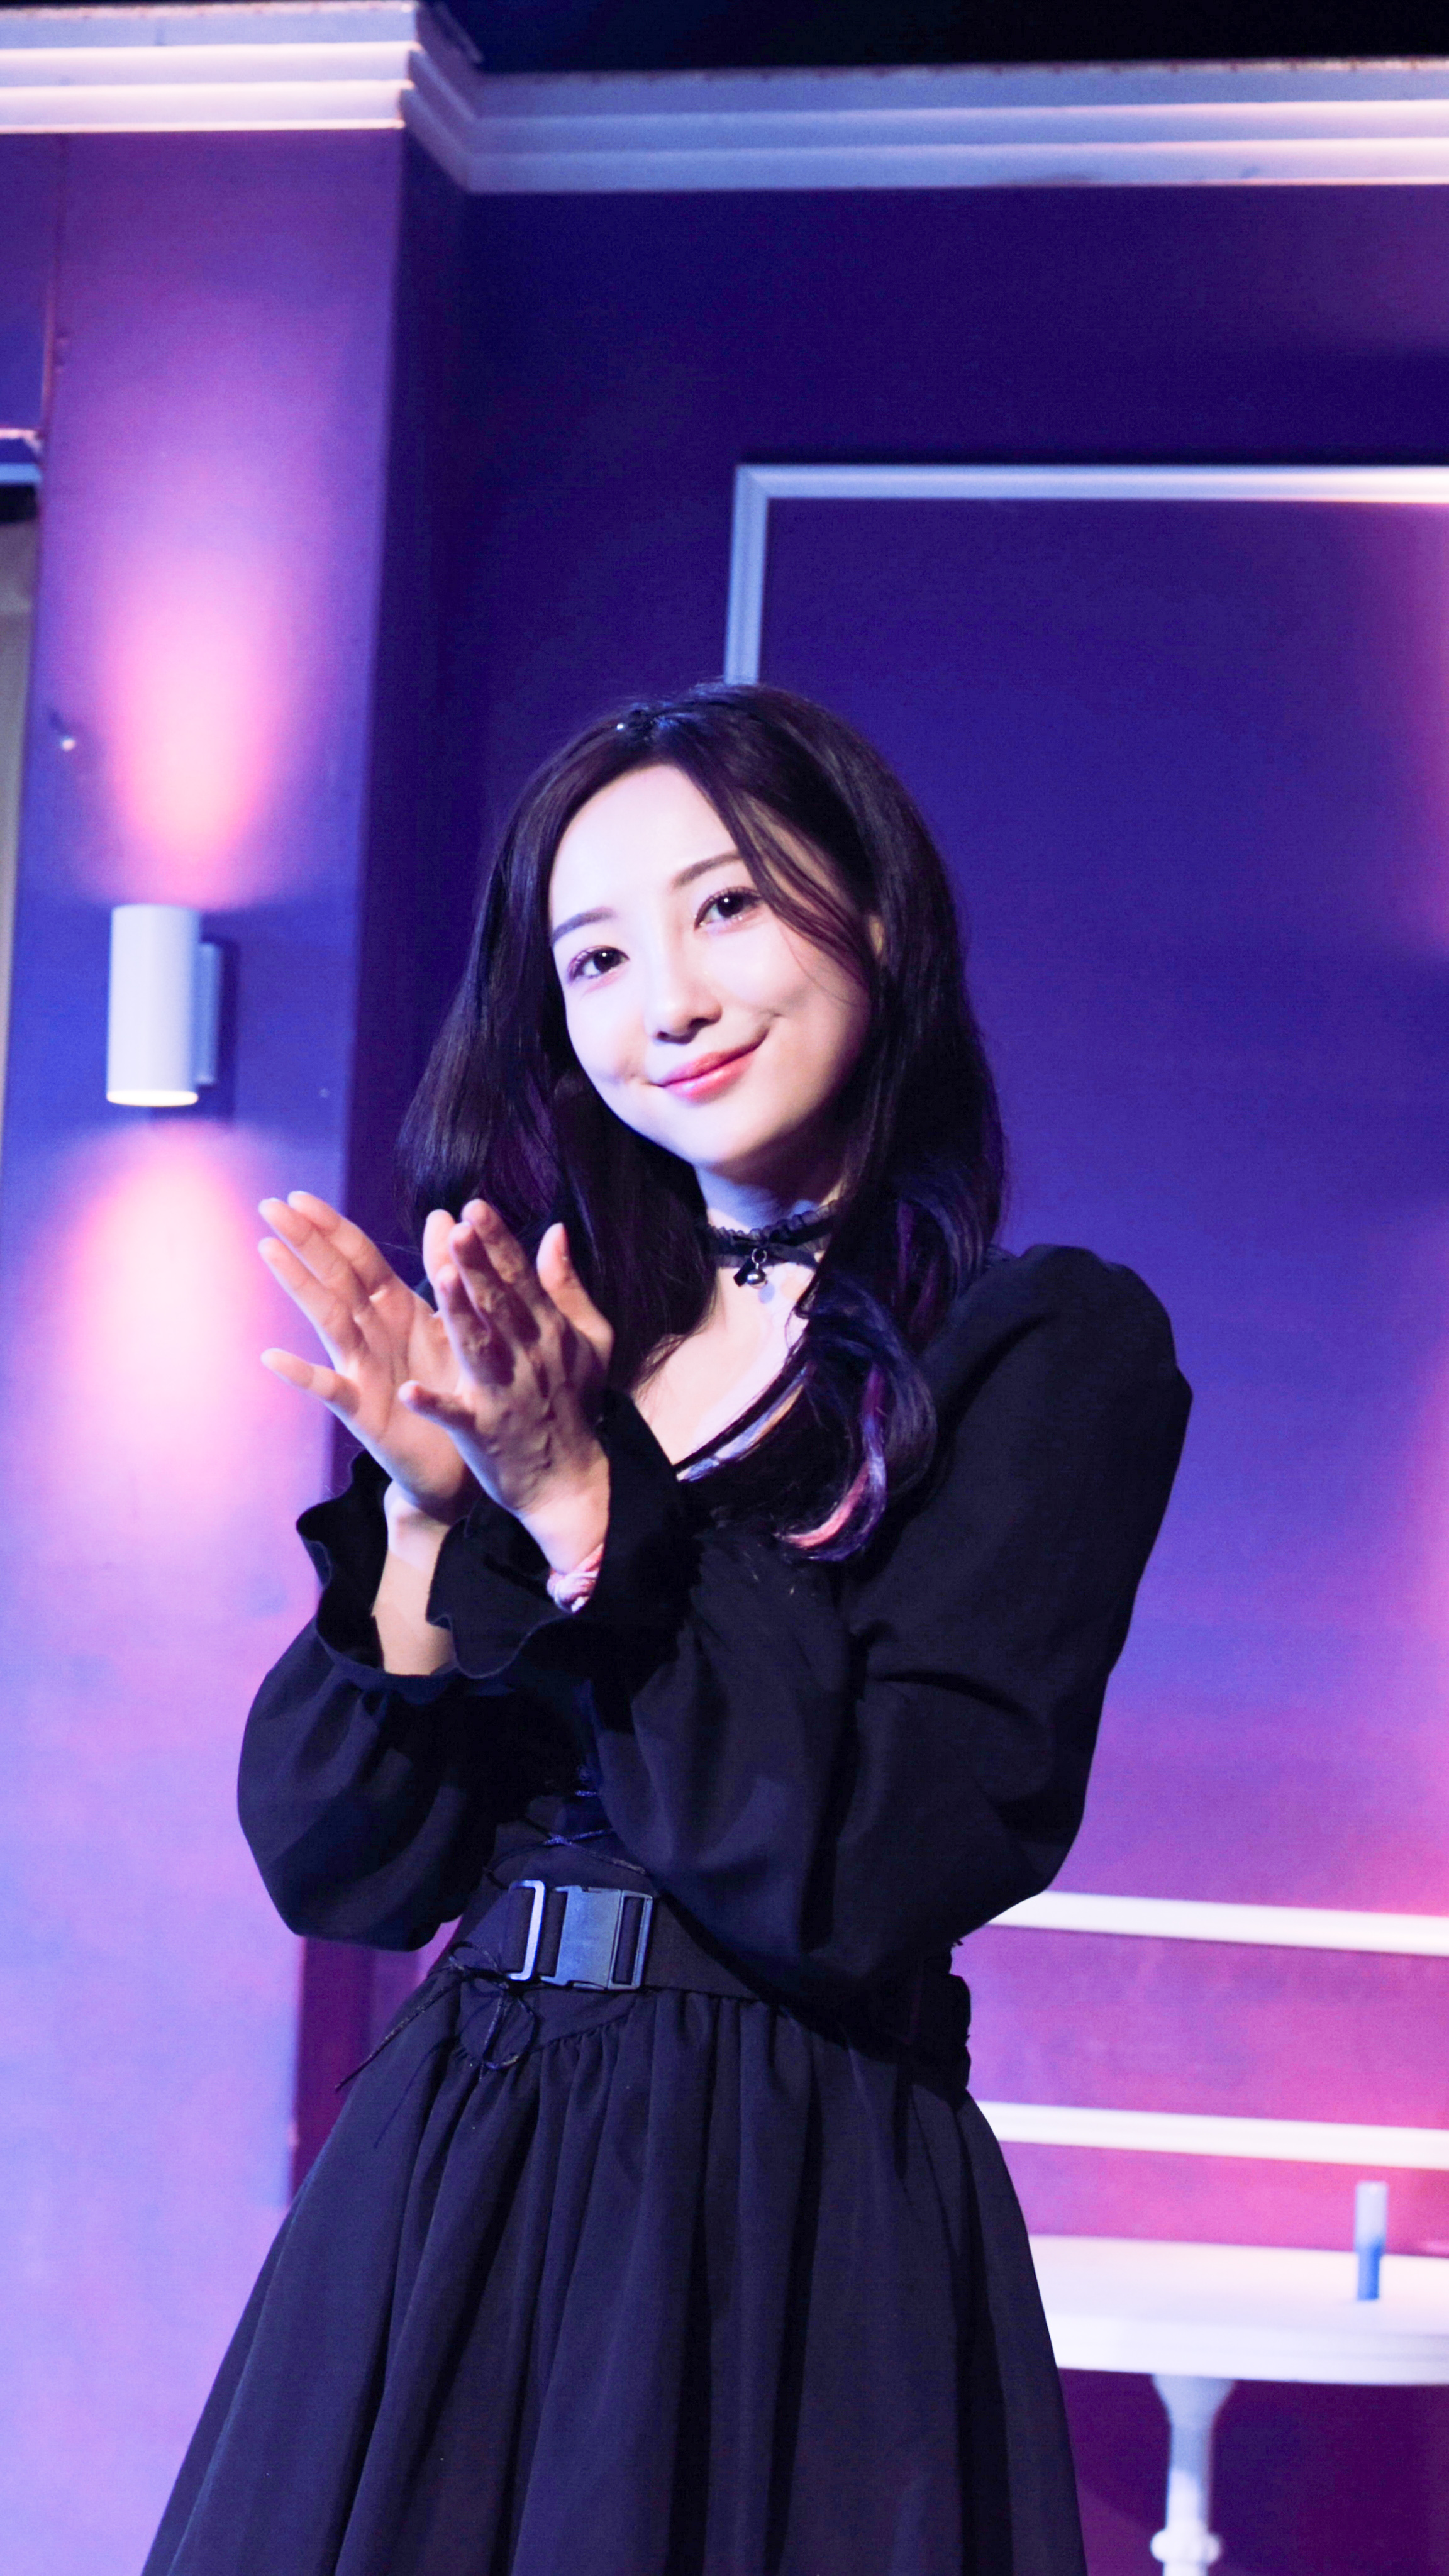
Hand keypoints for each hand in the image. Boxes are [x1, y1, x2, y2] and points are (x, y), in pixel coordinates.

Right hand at [257, 1193, 477, 1523]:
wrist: (458, 1458)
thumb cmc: (451, 1387)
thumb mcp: (452, 1323)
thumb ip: (445, 1270)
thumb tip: (443, 1213)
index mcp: (395, 1308)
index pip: (358, 1258)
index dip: (331, 1227)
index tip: (299, 1196)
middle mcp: (371, 1332)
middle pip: (335, 1278)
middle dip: (305, 1240)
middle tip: (269, 1206)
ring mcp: (360, 1368)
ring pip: (328, 1319)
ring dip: (299, 1285)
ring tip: (268, 1250)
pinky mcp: (361, 1408)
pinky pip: (329, 1388)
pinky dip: (302, 1374)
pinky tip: (272, 1357)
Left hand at [408, 1201, 613, 1569]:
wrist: (567, 1478)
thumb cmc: (573, 1399)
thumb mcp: (588, 1340)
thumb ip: (566, 1285)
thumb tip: (554, 1230)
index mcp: (548, 1331)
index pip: (521, 1278)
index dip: (499, 1243)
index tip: (475, 1207)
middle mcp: (527, 1357)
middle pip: (499, 1304)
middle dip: (479, 1266)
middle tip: (458, 1228)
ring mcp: (503, 1395)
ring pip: (478, 1348)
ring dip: (460, 1314)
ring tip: (441, 1278)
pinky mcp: (482, 1433)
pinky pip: (456, 1417)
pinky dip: (434, 1404)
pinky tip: (409, 1389)